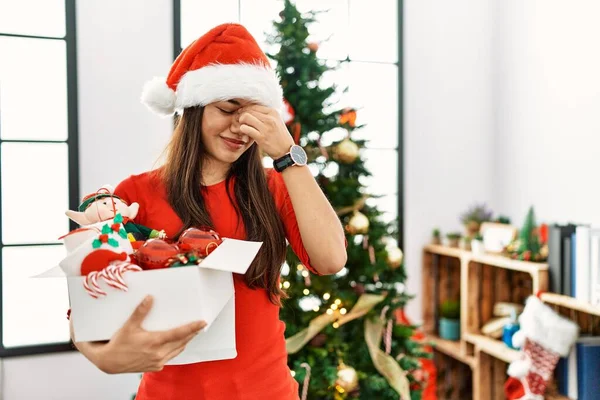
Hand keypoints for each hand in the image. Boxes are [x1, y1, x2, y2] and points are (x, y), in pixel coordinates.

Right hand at [72, 296, 205, 373]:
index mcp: (154, 342)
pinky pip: (170, 356)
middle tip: (199, 325)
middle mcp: (158, 354)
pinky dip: (175, 349)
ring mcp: (157, 362)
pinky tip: (176, 344)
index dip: (192, 328)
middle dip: (192, 333)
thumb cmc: (118, 344)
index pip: (178, 334)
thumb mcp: (129, 326)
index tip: (202, 322)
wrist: (109, 362)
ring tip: (191, 333)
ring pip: (177, 350)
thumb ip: (140, 312)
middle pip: (182, 342)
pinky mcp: (155, 366)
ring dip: (185, 341)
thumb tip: (150, 298)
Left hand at [238, 105, 294, 158]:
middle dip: (241, 116)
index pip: (254, 106)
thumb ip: (266, 116)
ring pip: (245, 117)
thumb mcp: (276, 122)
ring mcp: (266, 128)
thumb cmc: (279, 137)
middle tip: (238, 123)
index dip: (245, 110)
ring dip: (240, 122)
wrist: (286, 152)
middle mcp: (270, 118)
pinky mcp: (261, 137)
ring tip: (241, 129)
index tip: (242, 116)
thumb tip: (250, 110)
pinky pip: (245, 129)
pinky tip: (244, 135)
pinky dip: (242, 130)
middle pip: (248, 110)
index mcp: (273, 112)